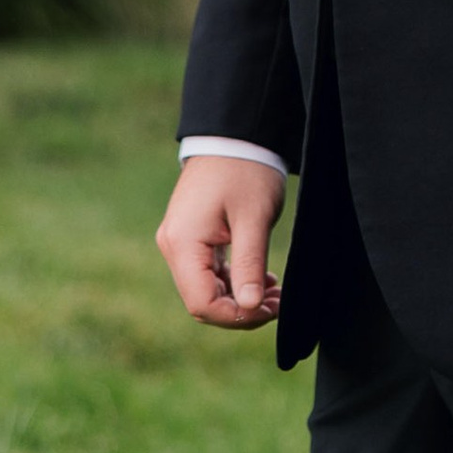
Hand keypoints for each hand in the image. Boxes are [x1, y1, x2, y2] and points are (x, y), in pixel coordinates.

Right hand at [156, 154, 286, 329]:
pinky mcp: (191, 237)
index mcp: (183, 243)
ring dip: (239, 297)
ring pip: (205, 289)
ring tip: (275, 292)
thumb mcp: (253, 219)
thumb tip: (251, 308)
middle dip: (241, 310)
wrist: (234, 136)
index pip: (202, 302)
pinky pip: (207, 273)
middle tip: (278, 303)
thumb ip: (249, 265)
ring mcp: (179, 242)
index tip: (270, 309)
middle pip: (201, 301)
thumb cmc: (246, 171)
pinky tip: (262, 279)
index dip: (236, 317)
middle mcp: (173, 246)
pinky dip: (233, 281)